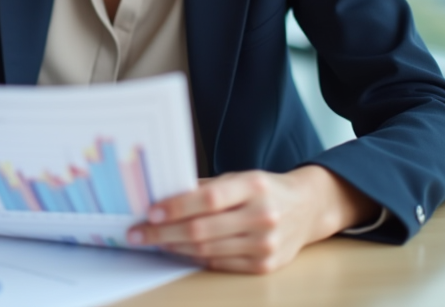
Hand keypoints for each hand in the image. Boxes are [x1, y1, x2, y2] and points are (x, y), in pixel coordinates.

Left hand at [126, 166, 375, 273]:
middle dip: (163, 232)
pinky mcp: (265, 265)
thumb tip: (162, 196)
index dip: (176, 207)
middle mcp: (262, 216)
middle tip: (137, 233)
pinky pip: (219, 264)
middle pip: (202, 229)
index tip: (150, 211)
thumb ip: (206, 188)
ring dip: (173, 247)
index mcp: (254, 187)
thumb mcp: (239, 178)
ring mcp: (265, 244)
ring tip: (153, 241)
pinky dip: (194, 257)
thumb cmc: (264, 190)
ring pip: (207, 250)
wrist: (307, 209)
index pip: (209, 199)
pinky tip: (178, 250)